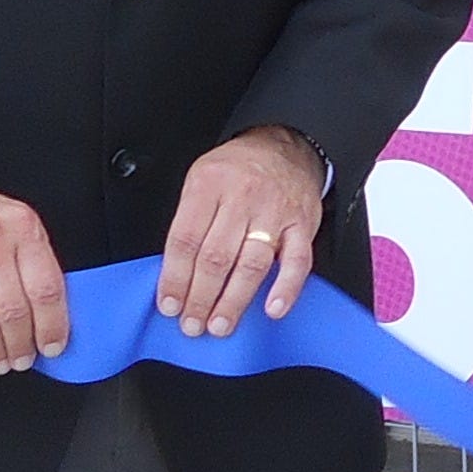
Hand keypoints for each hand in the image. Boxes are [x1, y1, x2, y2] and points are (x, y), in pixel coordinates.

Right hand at [0, 165, 69, 374]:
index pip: (47, 287)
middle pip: (15, 309)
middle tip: (23, 360)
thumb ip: (28, 256)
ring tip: (0, 363)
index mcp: (21, 226)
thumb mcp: (8, 218)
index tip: (54, 346)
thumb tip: (47, 311)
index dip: (53, 325)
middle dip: (22, 344)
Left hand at [160, 125, 326, 337]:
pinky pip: (297, 262)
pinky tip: (272, 308)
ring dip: (233, 301)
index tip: (169, 305)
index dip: (174, 277)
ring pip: (251, 264)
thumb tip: (175, 274)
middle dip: (200, 297)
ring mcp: (275, 213)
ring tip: (219, 325)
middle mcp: (242, 198)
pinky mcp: (302, 225)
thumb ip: (190, 220)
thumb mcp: (201, 179)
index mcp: (209, 185)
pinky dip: (286, 288)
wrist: (286, 147)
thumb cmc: (238, 170)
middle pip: (215, 257)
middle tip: (192, 324)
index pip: (185, 240)